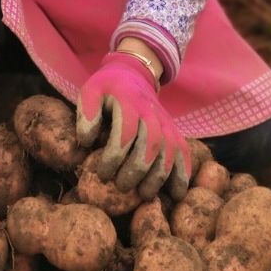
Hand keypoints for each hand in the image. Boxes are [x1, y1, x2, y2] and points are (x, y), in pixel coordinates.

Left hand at [76, 53, 190, 200]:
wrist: (134, 75)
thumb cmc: (108, 89)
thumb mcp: (91, 91)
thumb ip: (86, 114)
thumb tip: (86, 142)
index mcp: (129, 101)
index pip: (125, 131)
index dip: (114, 156)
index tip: (102, 174)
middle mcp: (151, 112)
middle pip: (151, 143)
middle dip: (137, 169)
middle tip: (122, 188)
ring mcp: (166, 122)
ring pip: (169, 151)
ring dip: (159, 176)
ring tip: (145, 195)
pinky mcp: (175, 132)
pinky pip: (184, 153)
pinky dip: (183, 173)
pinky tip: (177, 194)